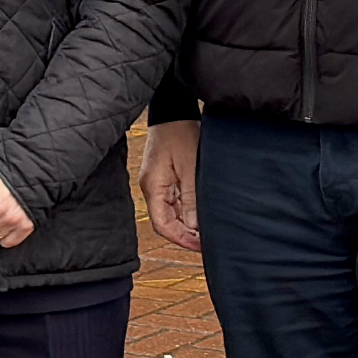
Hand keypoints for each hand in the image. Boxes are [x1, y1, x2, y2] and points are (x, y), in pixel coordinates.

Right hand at [138, 117, 200, 252]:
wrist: (172, 112)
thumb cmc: (180, 133)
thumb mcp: (190, 167)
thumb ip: (191, 198)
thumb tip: (194, 226)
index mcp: (153, 187)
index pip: (163, 225)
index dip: (181, 239)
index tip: (200, 245)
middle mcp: (151, 188)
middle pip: (165, 221)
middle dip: (184, 234)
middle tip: (206, 241)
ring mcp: (155, 183)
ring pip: (168, 213)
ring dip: (185, 224)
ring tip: (205, 230)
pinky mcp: (162, 177)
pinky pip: (171, 201)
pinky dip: (183, 211)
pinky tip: (198, 214)